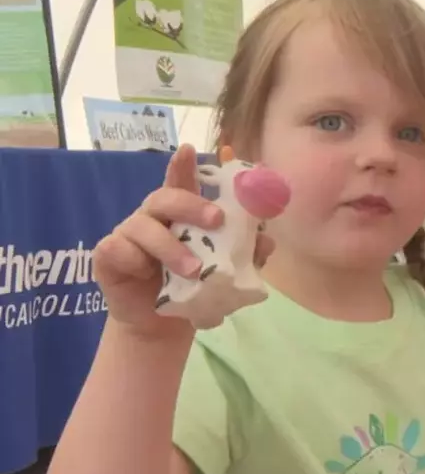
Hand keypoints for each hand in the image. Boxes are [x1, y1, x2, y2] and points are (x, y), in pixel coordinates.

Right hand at [91, 145, 275, 340]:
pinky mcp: (108, 255)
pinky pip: (118, 249)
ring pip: (144, 225)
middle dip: (192, 204)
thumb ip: (244, 253)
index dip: (185, 165)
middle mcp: (153, 217)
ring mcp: (128, 234)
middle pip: (165, 196)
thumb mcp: (222, 271)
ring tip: (193, 270)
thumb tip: (268, 241)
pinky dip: (136, 260)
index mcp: (180, 214)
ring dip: (171, 247)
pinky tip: (146, 274)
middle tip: (217, 219)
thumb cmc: (191, 287)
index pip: (182, 182)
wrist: (161, 324)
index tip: (191, 149)